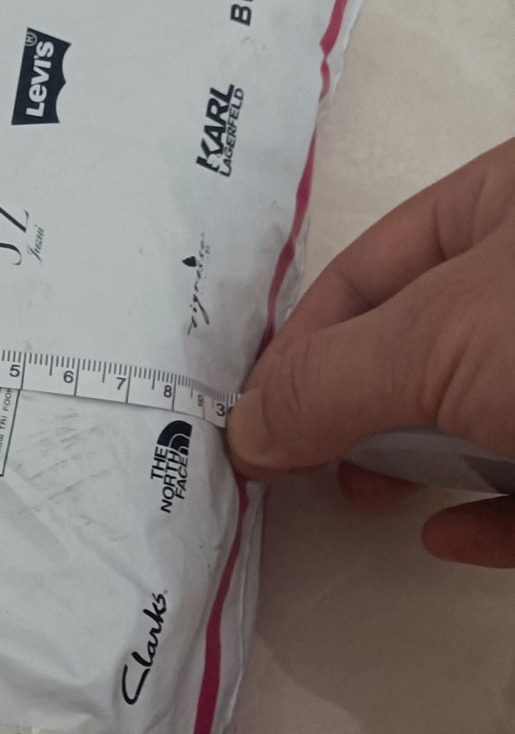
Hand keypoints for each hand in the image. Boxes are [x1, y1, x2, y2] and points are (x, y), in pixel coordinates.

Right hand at [227, 137, 514, 565]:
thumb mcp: (435, 344)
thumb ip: (327, 384)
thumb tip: (245, 433)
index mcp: (508, 200)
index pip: (371, 264)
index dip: (301, 343)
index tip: (258, 420)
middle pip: (419, 341)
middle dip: (358, 409)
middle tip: (308, 462)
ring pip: (479, 411)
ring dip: (422, 463)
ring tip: (376, 497)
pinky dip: (491, 511)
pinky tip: (457, 532)